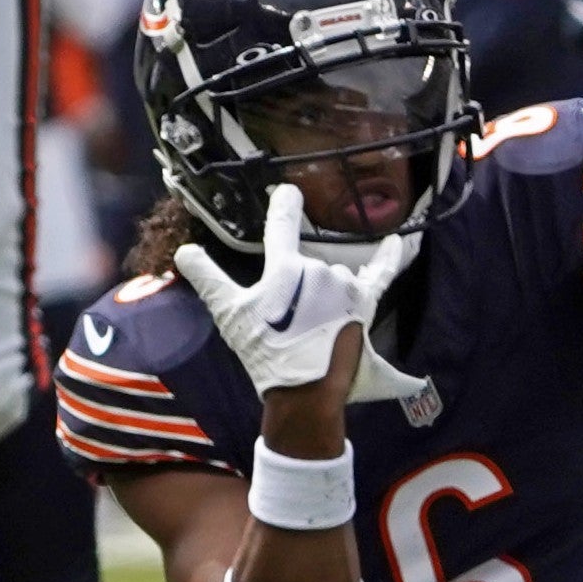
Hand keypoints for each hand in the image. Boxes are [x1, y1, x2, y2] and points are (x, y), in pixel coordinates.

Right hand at [174, 186, 426, 403]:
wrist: (306, 391)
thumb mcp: (229, 315)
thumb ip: (208, 278)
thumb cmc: (266, 353)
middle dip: (299, 289)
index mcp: (286, 268)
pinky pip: (381, 273)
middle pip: (309, 265)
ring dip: (326, 294)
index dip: (284, 205)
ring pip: (335, 276)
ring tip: (314, 328)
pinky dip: (390, 256)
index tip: (288, 190)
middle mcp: (320, 269)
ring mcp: (346, 285)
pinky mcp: (365, 302)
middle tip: (289, 325)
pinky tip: (398, 243)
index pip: (282, 225)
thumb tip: (184, 251)